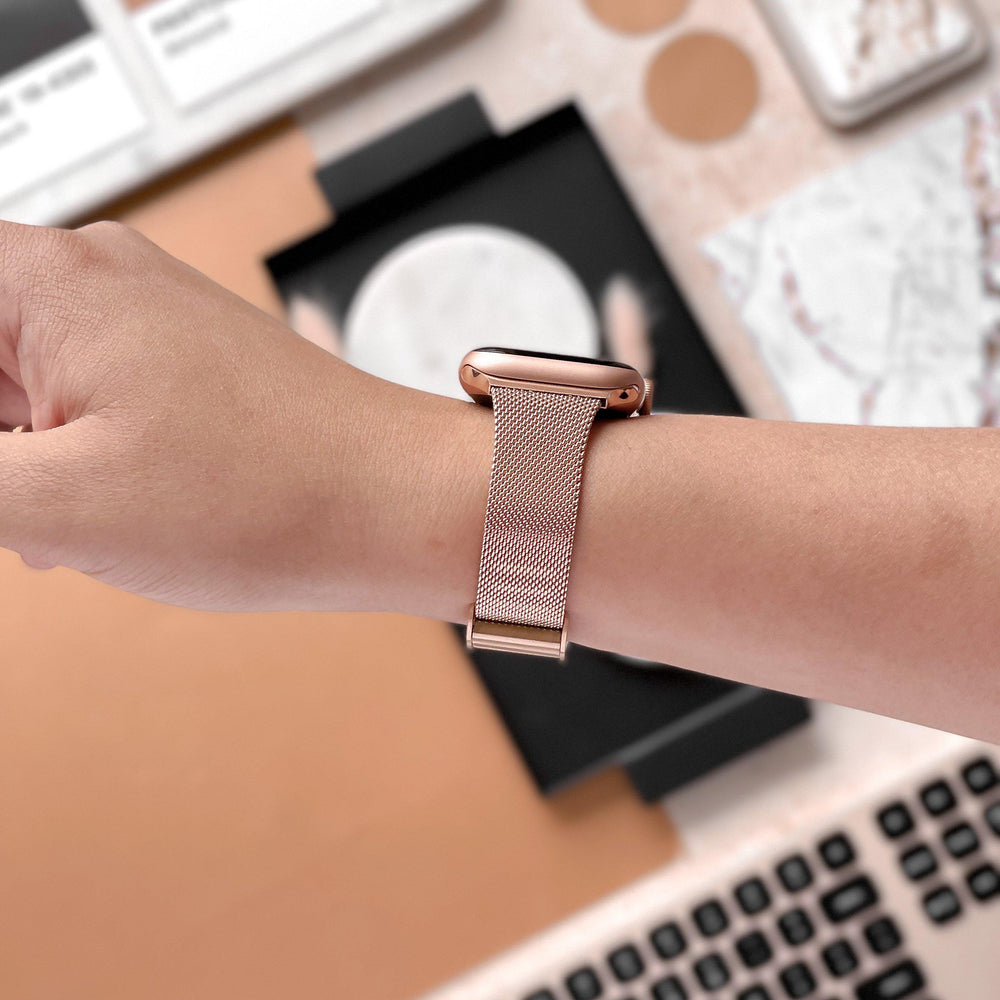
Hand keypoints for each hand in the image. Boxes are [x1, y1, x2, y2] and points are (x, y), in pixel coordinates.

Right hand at [0, 221, 481, 612]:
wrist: (400, 505)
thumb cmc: (275, 494)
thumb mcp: (55, 503)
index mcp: (45, 278)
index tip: (7, 477)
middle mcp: (97, 278)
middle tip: (35, 508)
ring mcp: (145, 320)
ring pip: (17, 388)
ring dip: (19, 466)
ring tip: (83, 522)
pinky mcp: (180, 366)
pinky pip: (79, 403)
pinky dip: (69, 463)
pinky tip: (115, 515)